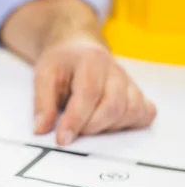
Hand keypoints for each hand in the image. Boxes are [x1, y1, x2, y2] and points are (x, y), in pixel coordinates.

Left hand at [33, 36, 156, 144]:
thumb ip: (42, 103)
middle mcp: (115, 70)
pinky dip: (130, 123)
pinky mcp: (137, 93)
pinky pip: (145, 112)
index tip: (62, 139)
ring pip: (132, 111)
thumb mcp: (43, 75)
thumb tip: (41, 129)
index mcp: (92, 60)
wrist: (77, 47)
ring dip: (107, 127)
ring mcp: (129, 82)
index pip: (89, 93)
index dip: (76, 119)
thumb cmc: (61, 62)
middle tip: (71, 131)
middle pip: (114, 105)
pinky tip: (109, 123)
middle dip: (91, 126)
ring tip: (86, 124)